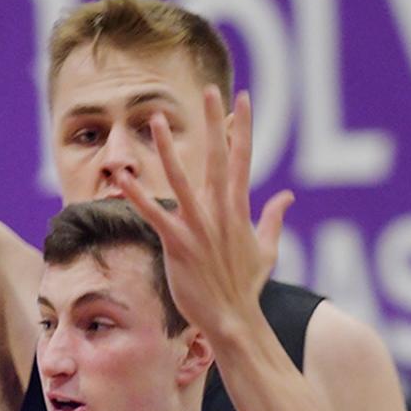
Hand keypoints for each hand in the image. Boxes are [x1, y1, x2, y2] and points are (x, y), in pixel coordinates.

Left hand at [113, 86, 293, 340]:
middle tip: (211, 91)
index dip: (242, 128)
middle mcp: (220, 214)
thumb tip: (287, 197)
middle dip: (215, 124)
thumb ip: (274, 219)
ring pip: (181, 180)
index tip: (243, 98)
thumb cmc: (246, 287)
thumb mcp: (267, 250)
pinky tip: (122, 178)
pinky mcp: (179, 245)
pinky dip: (138, 197)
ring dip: (167, 149)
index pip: (243, 160)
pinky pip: (154, 215)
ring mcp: (199, 228)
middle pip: (217, 160)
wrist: (234, 319)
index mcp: (239, 211)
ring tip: (154, 120)